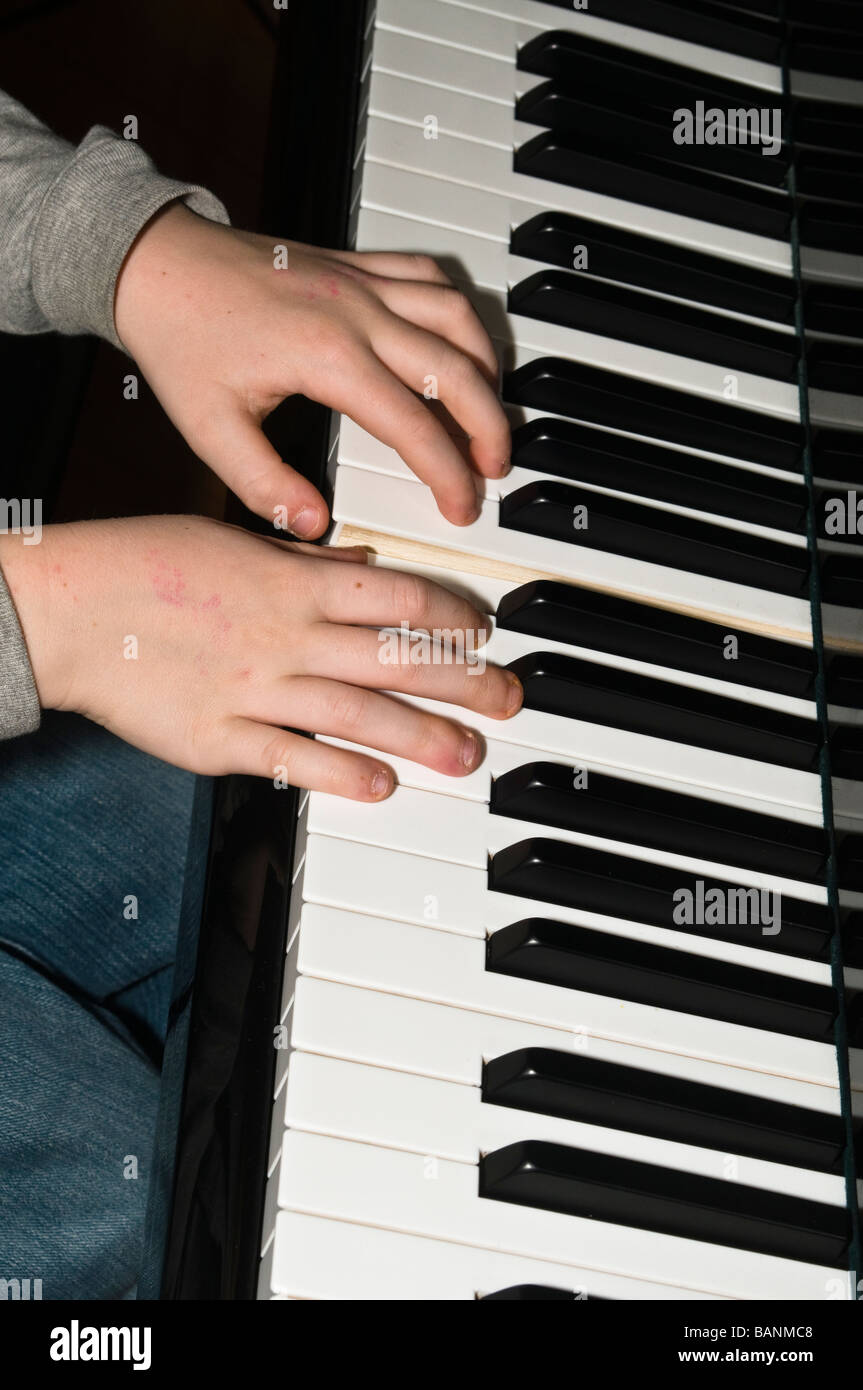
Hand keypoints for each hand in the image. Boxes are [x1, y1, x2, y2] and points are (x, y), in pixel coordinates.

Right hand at [0, 517, 520, 794]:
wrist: (71, 609)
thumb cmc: (145, 564)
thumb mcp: (235, 542)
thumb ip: (306, 562)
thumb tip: (364, 563)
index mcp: (294, 582)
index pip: (398, 597)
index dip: (453, 617)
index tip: (486, 633)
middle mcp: (288, 636)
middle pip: (397, 660)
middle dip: (464, 681)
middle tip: (510, 700)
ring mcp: (258, 690)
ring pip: (361, 713)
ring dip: (422, 735)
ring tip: (466, 754)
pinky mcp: (222, 738)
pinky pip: (295, 759)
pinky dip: (342, 774)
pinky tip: (383, 787)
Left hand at [114, 204, 510, 535]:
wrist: (154, 264)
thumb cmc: (179, 341)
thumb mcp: (210, 429)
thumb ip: (266, 484)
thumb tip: (317, 525)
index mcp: (327, 357)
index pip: (414, 426)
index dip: (449, 474)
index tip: (463, 508)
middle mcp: (357, 311)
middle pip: (458, 370)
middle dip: (490, 426)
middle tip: (496, 469)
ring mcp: (360, 281)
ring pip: (458, 316)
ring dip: (486, 366)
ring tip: (489, 413)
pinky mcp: (355, 263)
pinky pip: (431, 276)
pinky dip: (460, 311)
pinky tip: (460, 345)